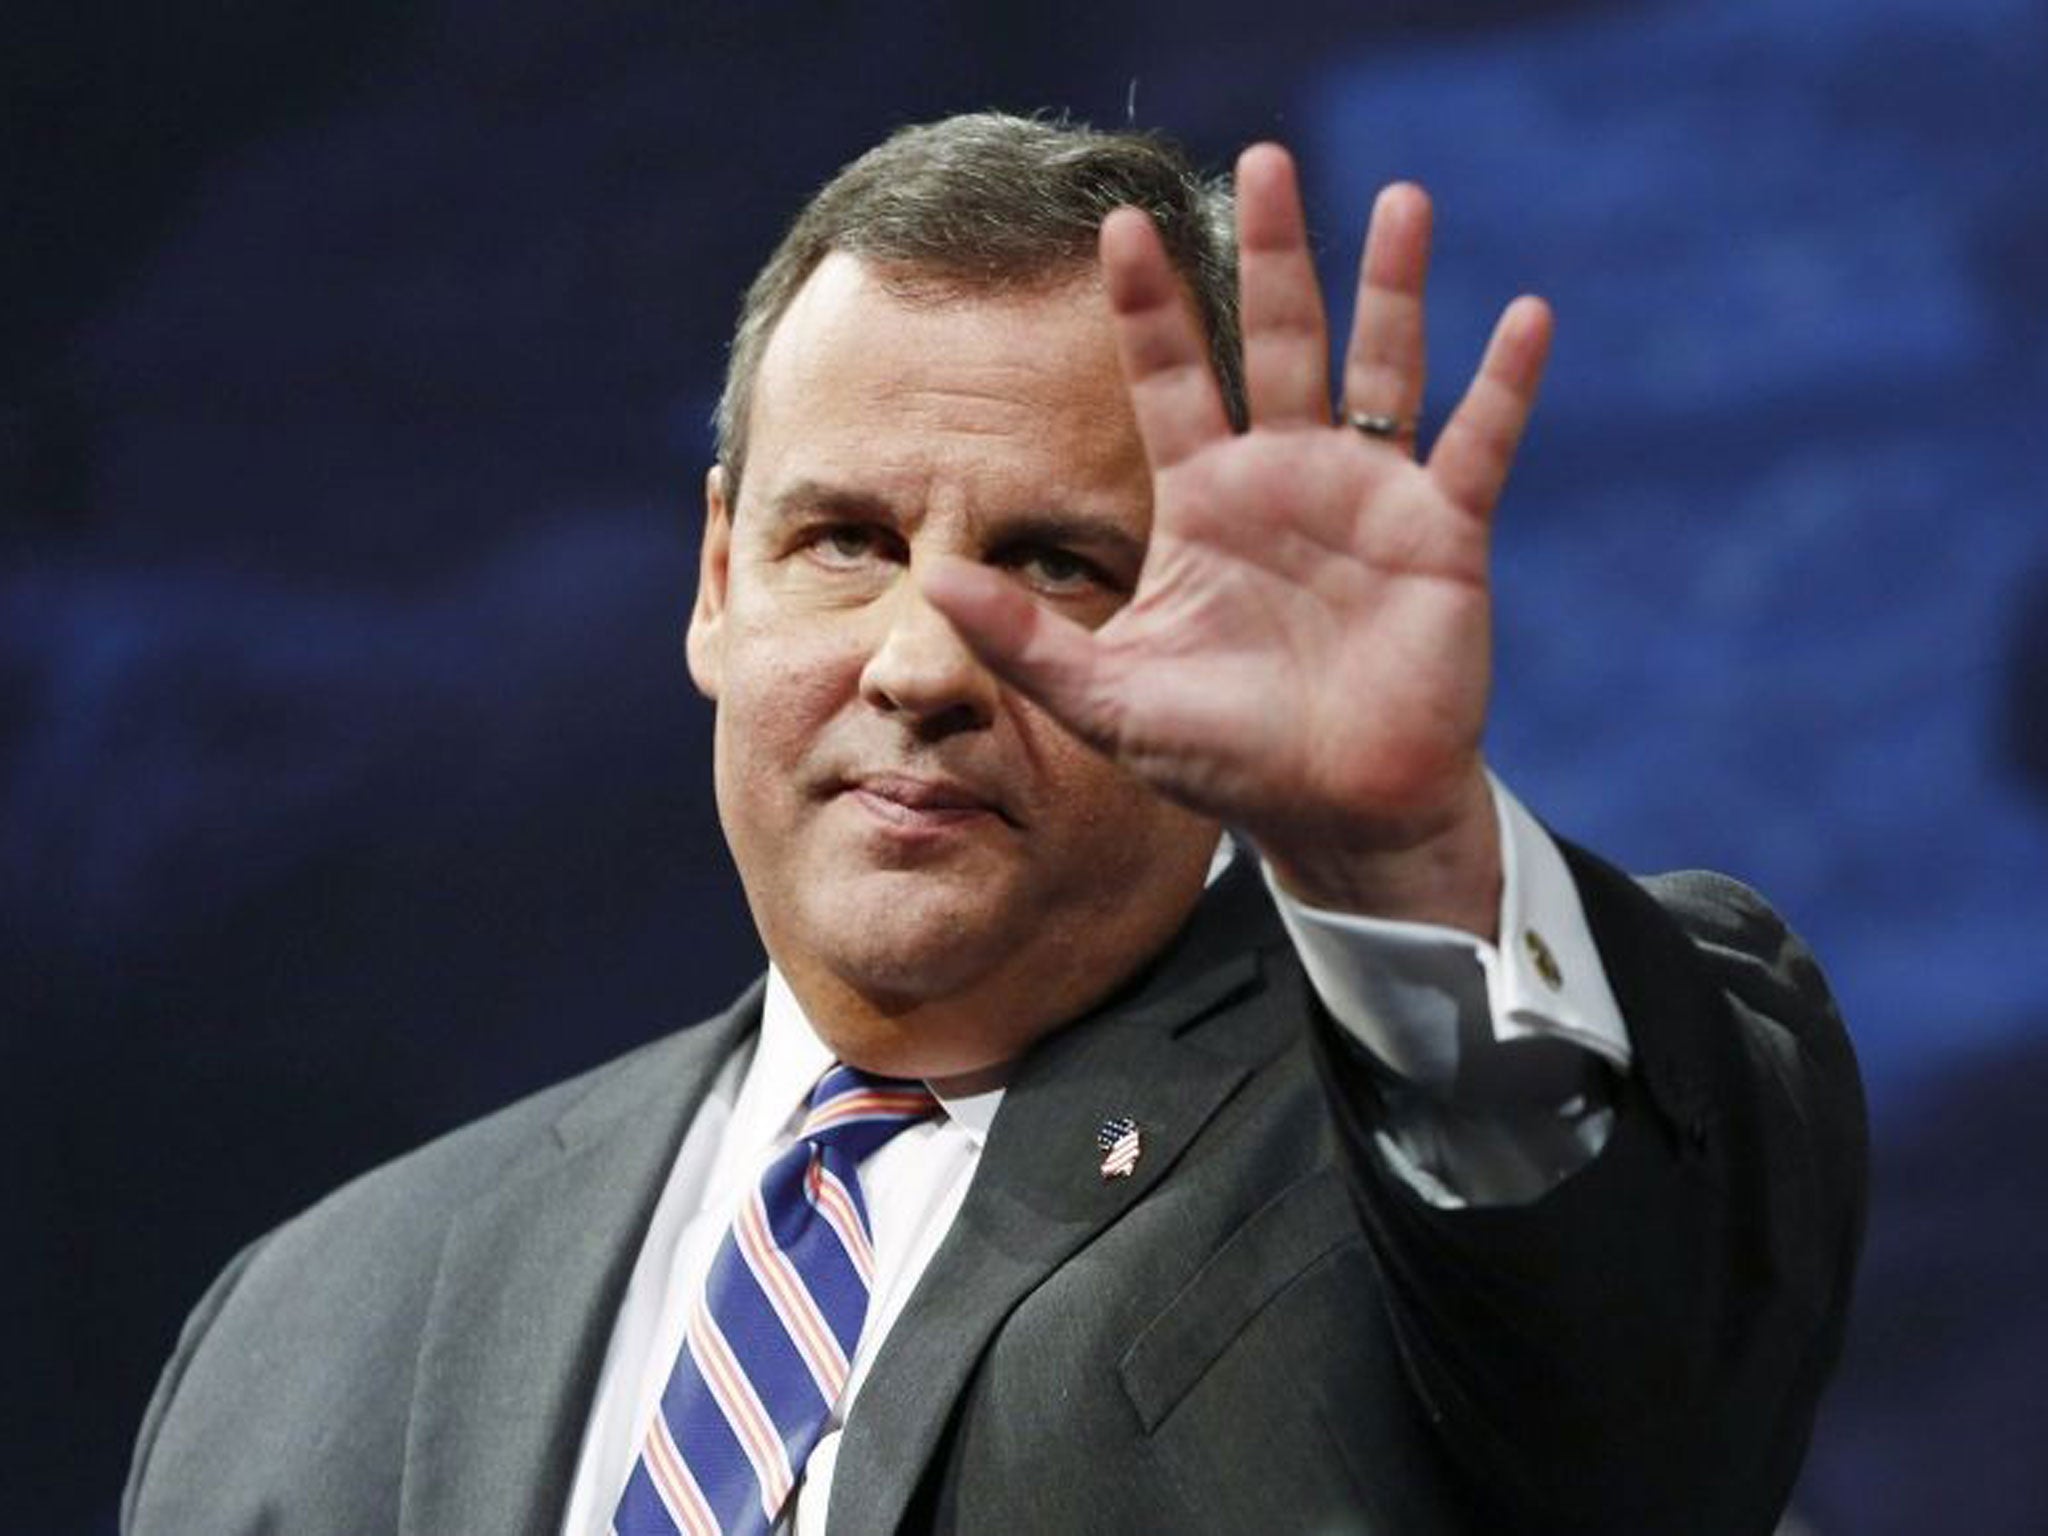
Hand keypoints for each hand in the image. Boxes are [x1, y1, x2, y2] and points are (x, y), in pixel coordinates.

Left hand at [922, 145, 1552, 936]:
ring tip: (1401, 200)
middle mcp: (1286, 479)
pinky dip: (1504, 386)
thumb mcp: (1108, 700)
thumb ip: (1026, 640)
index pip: (1170, 379)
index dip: (1148, 306)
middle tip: (1266, 157)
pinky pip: (1479, 445)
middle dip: (1272, 253)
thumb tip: (932, 578)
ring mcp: (1369, 500)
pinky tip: (1528, 316)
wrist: (1335, 811)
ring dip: (1392, 287)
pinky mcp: (1442, 536)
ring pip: (1383, 369)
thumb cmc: (1223, 758)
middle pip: (1277, 341)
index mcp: (1206, 502)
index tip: (1118, 226)